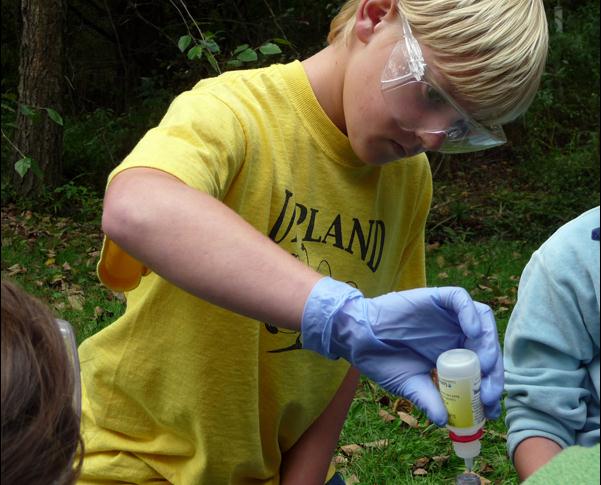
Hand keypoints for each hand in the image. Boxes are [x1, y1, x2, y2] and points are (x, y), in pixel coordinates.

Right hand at [301, 277, 502, 425]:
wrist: (357, 340)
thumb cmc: (382, 360)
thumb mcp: (410, 384)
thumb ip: (429, 399)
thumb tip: (445, 422)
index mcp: (452, 353)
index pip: (482, 367)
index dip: (491, 386)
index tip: (491, 408)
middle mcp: (454, 332)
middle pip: (486, 345)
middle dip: (494, 370)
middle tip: (489, 393)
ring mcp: (447, 315)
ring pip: (481, 320)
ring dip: (488, 342)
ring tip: (484, 365)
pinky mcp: (436, 298)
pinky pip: (461, 299)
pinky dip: (471, 313)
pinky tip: (472, 332)